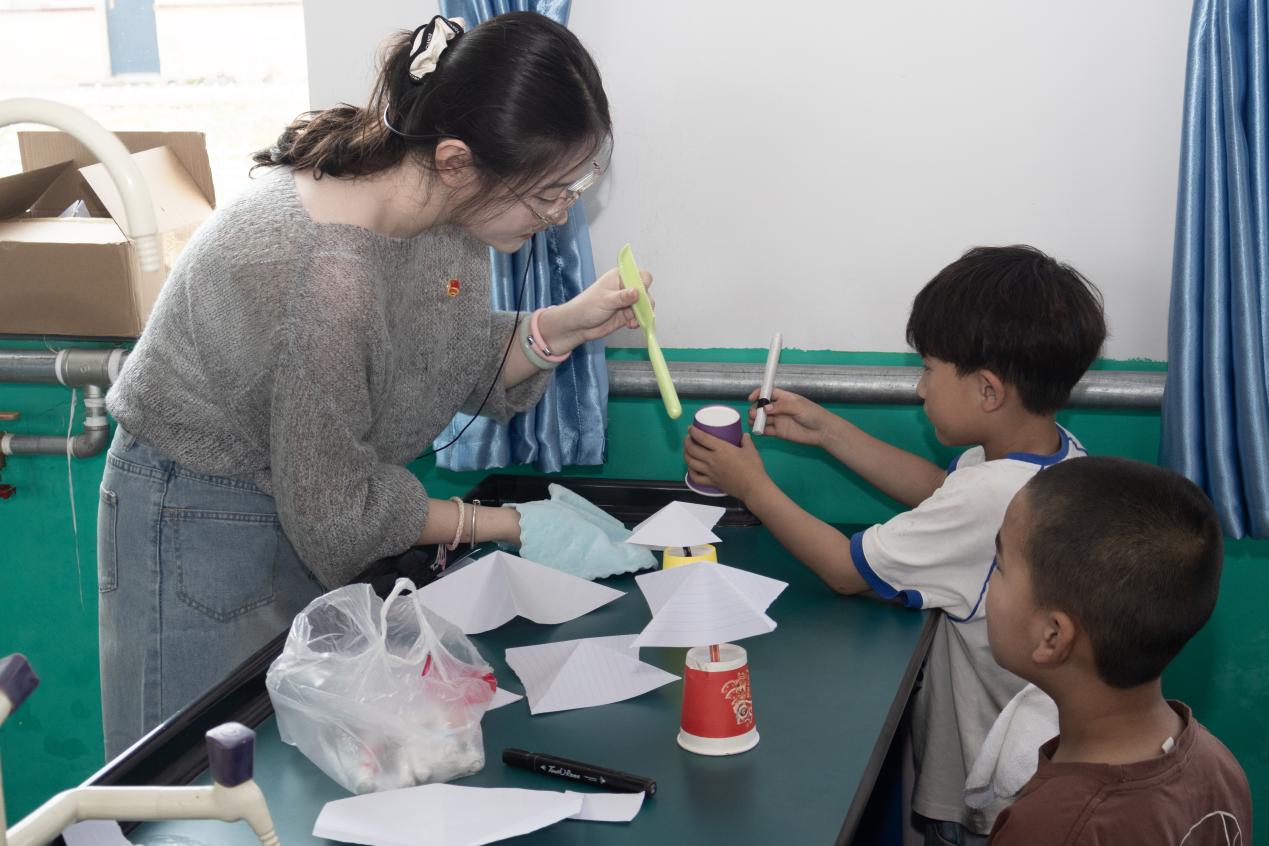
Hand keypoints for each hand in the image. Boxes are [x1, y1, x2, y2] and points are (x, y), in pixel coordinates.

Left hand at [538, 265, 653, 351]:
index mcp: (620, 277)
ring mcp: (627, 302)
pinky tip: (631, 325)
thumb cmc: (588, 306)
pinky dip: (638, 321)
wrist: (578, 325)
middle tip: (638, 310)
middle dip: (645, 302)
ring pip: (644, 306)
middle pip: (645, 292)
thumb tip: (638, 292)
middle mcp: (626, 288)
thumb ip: (623, 297)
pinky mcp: (627, 315)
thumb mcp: (605, 300)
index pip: (640, 275)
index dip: (644, 283)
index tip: (641, 293)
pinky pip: (639, 317)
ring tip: (632, 322)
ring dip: (642, 314)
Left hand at [683, 429, 768, 501]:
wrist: (753, 487)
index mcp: (721, 449)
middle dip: (687, 442)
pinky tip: (691, 468)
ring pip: (691, 462)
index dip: (693, 431)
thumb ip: (746, 441)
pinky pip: (696, 478)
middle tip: (688, 438)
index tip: (690, 428)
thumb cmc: (753, 467)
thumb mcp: (751, 450)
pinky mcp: (711, 482)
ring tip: (687, 451)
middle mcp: (712, 459)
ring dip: (686, 455)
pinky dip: (690, 472)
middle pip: (693, 449)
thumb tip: (744, 435)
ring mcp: (710, 472)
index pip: (702, 438)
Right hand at [748, 387, 835, 447]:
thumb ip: (781, 406)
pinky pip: (766, 430)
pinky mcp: (779, 432)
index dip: (759, 394)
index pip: (768, 393)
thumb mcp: (797, 406)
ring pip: (762, 418)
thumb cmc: (812, 414)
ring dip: (755, 419)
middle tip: (753, 414)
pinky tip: (757, 430)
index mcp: (784, 398)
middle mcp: (779, 408)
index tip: (751, 398)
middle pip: (762, 406)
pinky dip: (760, 430)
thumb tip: (765, 408)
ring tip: (753, 422)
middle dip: (755, 409)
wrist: (822, 431)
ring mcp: (779, 420)